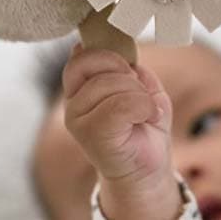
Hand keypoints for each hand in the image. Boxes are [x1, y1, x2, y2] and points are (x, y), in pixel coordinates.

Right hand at [63, 46, 179, 219]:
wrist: (148, 168)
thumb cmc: (143, 124)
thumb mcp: (138, 84)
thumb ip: (122, 64)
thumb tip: (103, 51)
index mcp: (79, 89)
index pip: (82, 57)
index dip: (110, 58)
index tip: (128, 75)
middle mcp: (72, 104)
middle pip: (101, 65)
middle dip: (130, 77)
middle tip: (141, 98)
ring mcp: (78, 121)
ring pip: (114, 84)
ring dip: (141, 95)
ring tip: (145, 112)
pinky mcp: (92, 135)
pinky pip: (122, 105)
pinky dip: (145, 107)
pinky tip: (148, 118)